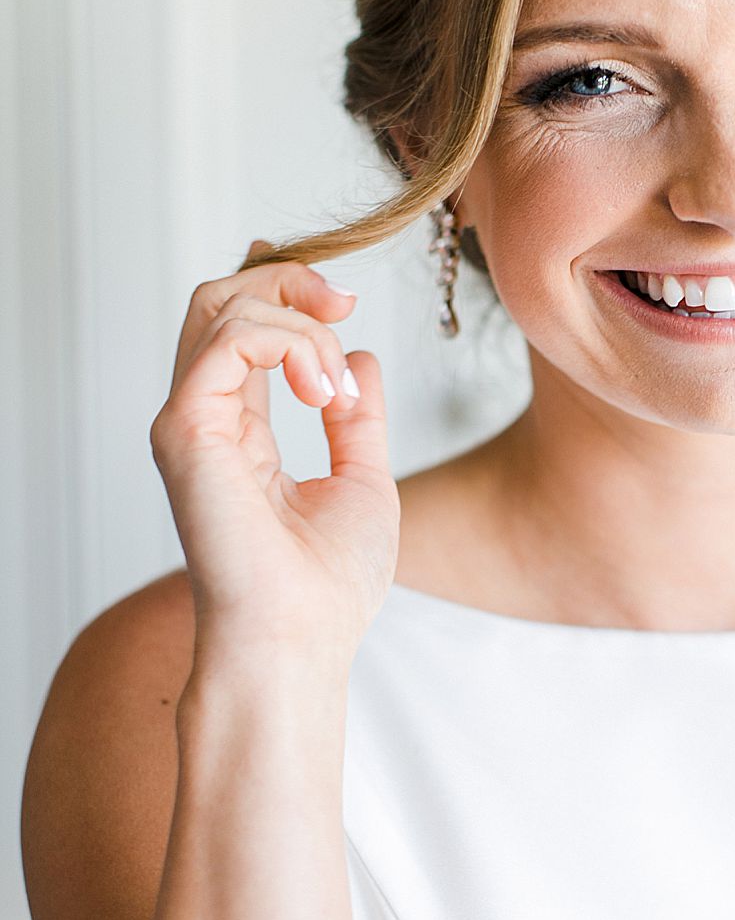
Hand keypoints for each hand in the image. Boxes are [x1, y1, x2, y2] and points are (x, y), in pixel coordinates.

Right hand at [149, 239, 399, 661]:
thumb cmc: (328, 585)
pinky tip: (322, 391)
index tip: (345, 302)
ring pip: (220, 306)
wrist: (301, 640)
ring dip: (298, 319)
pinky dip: (287, 342)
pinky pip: (228, 338)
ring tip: (335, 384)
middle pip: (222, 300)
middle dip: (289, 279)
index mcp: (241, 429)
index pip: (242, 328)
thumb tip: (359, 356)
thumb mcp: (362, 476)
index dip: (284, 287)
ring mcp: (190, 422)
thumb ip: (356, 416)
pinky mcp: (186, 430)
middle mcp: (207, 419)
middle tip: (344, 304)